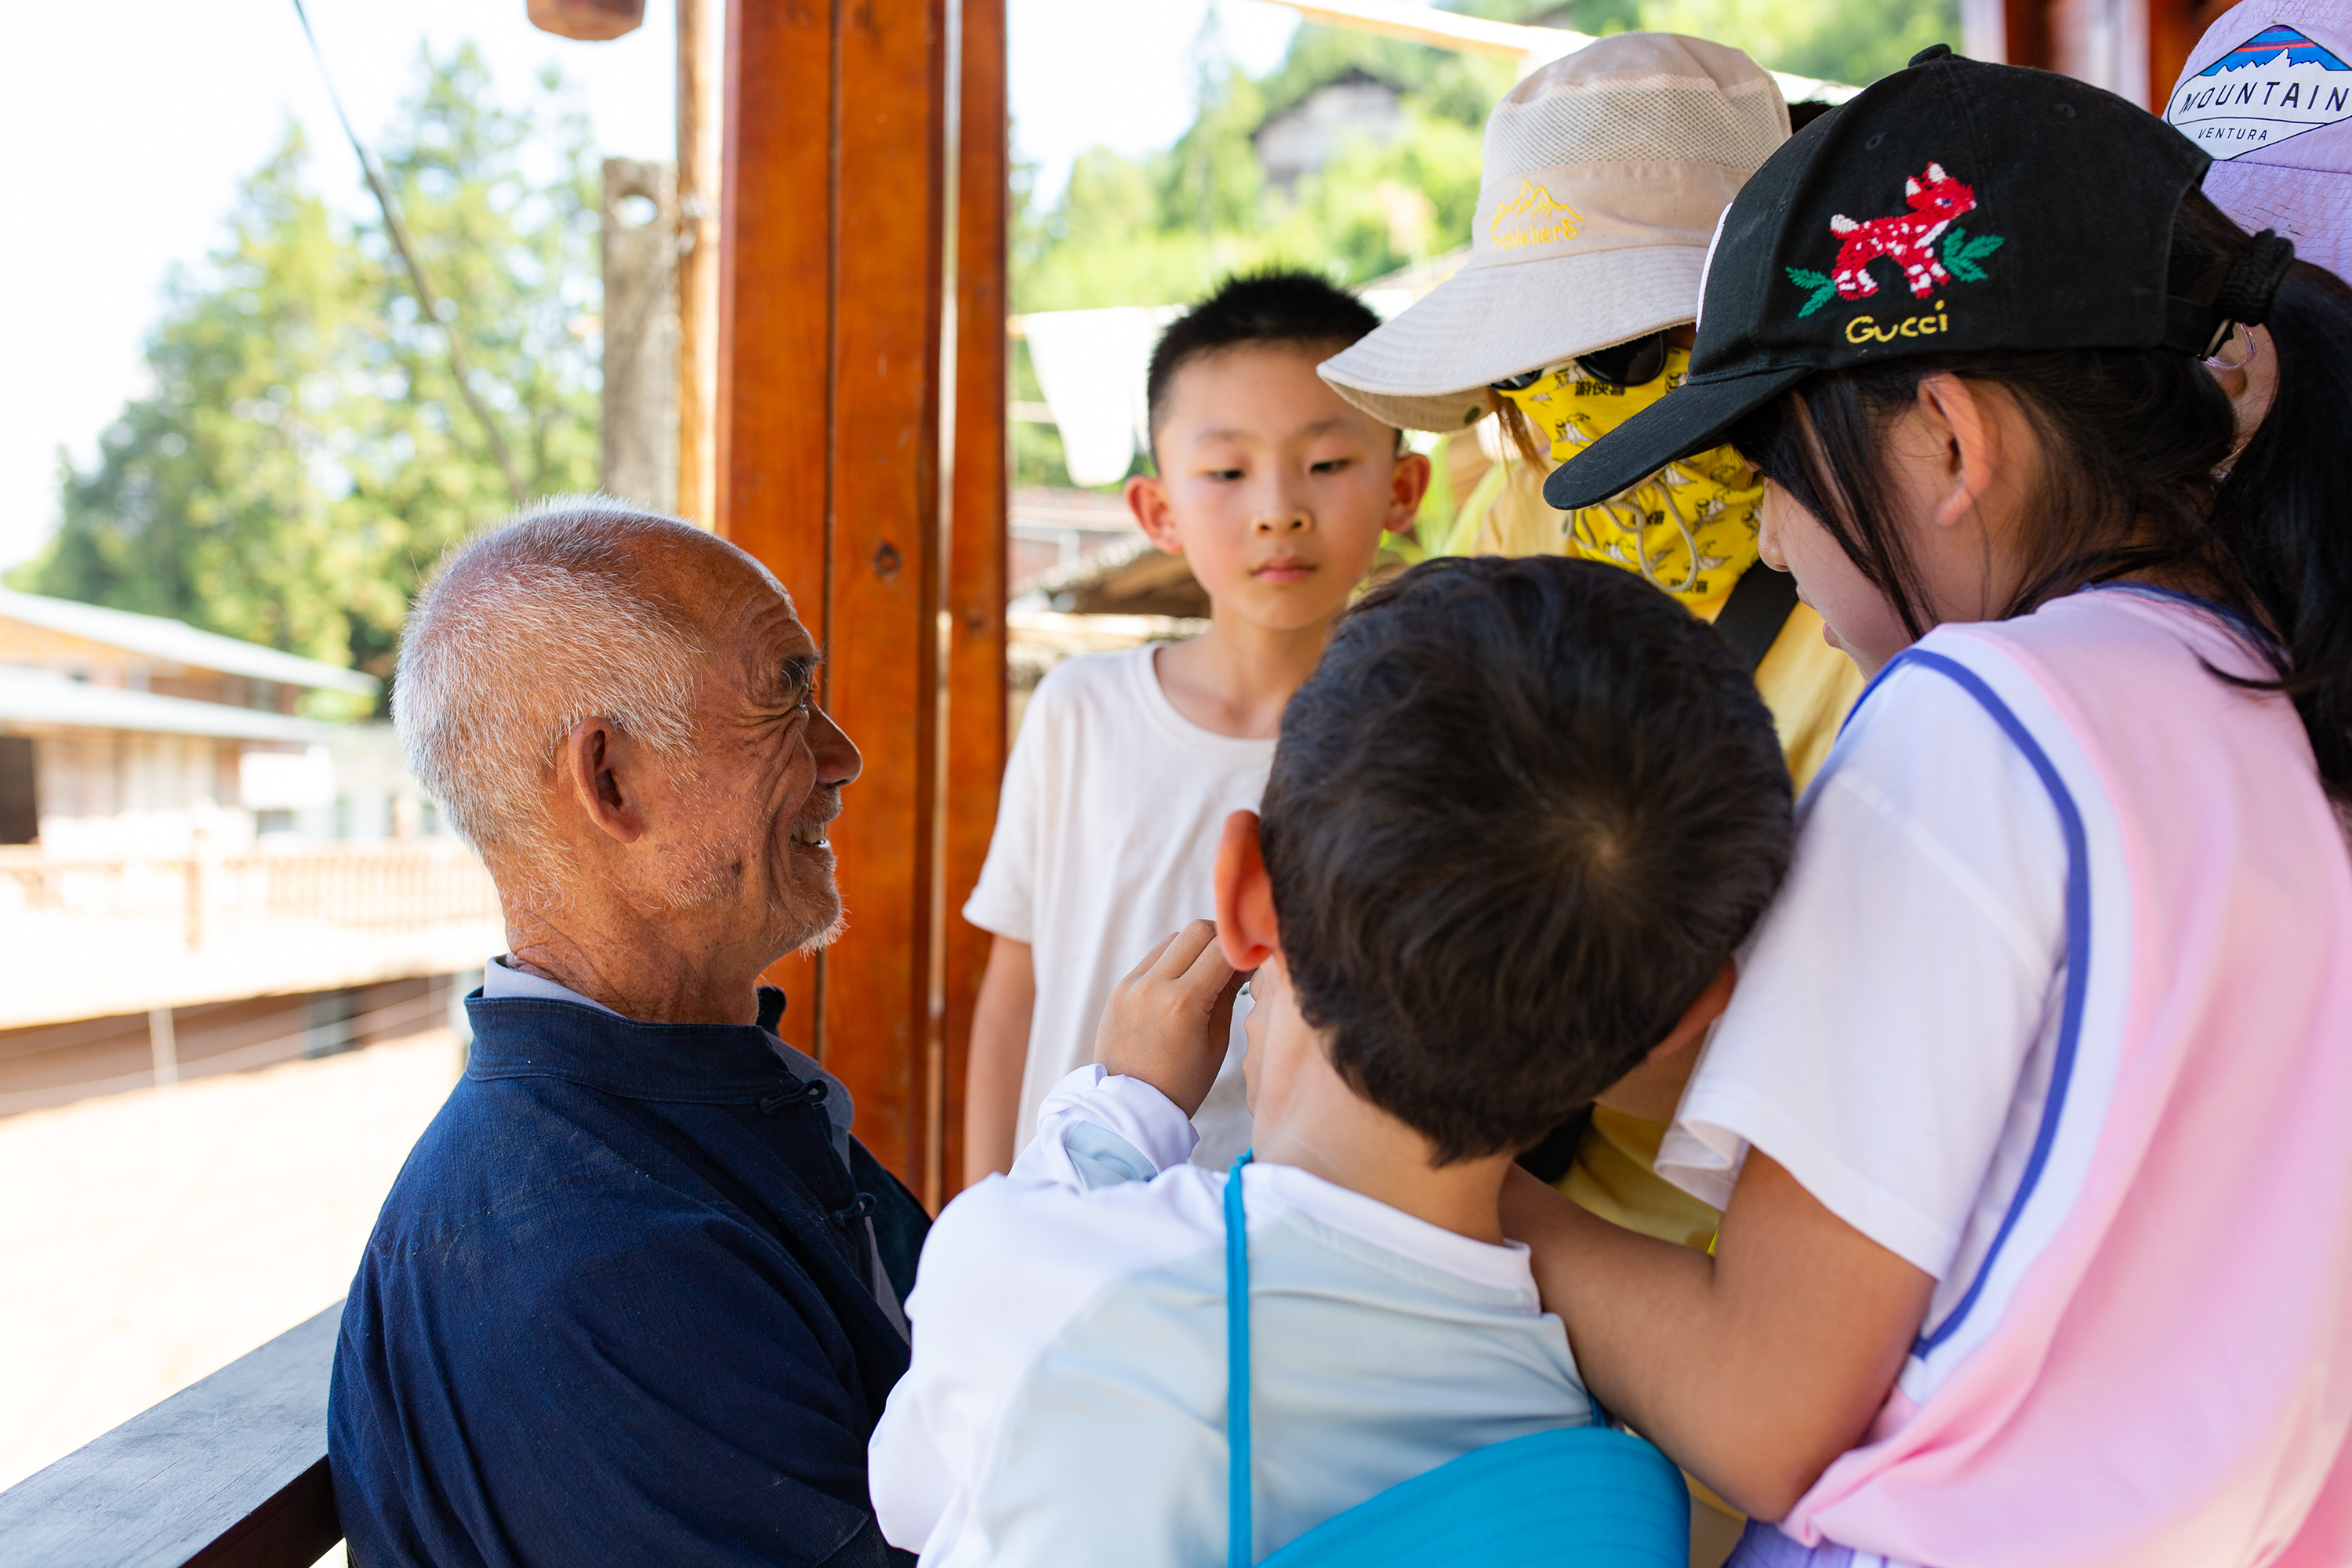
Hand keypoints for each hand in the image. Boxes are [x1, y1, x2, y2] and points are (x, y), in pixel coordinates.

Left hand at [1093, 920, 1246, 1116]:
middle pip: (1197, 930)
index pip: (1223, 949)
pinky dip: (1173, 963)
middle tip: (1232, 961)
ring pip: (1173, 940)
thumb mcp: (1217, 1042)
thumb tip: (1242, 962)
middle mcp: (1153, 985)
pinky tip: (1182, 986)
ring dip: (1195, 948)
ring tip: (1206, 975)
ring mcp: (1131, 984)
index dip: (1245, 950)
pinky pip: (1153, 959)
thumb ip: (1228, 994)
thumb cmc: (1182, 1084)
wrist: (1130, 1107)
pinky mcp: (1120, 989)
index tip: (1255, 960)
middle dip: (1221, 940)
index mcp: (1183, 1002)